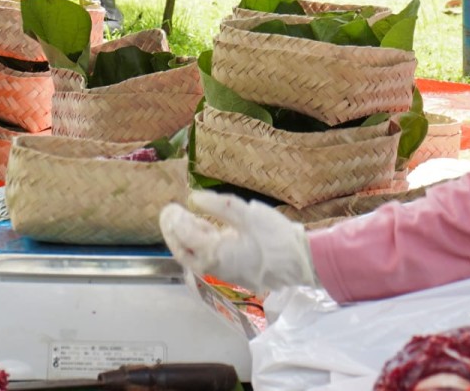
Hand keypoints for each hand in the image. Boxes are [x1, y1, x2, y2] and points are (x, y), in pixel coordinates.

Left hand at [159, 190, 317, 292]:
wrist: (300, 262)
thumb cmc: (275, 238)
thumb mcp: (248, 214)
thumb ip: (219, 205)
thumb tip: (194, 199)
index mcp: (214, 254)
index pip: (185, 237)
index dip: (175, 221)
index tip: (171, 206)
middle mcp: (214, 268)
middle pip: (184, 252)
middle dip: (173, 233)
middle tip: (169, 213)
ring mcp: (224, 272)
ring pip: (196, 256)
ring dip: (187, 238)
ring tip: (183, 218)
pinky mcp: (234, 272)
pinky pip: (209, 258)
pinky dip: (202, 243)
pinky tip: (204, 229)